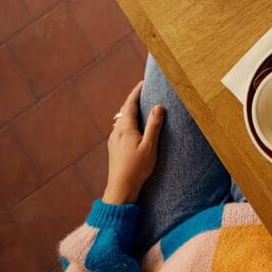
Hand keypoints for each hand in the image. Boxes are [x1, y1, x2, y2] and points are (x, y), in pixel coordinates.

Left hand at [103, 81, 163, 204]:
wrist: (121, 188)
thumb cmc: (137, 168)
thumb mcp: (150, 145)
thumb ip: (154, 125)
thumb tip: (158, 106)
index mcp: (125, 128)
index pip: (130, 104)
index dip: (136, 92)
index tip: (143, 83)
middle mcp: (117, 131)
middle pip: (124, 110)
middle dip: (133, 99)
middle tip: (143, 91)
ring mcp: (113, 140)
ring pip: (121, 119)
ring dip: (130, 110)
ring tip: (140, 107)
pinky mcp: (114, 148)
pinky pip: (120, 128)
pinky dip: (127, 121)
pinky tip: (133, 127)